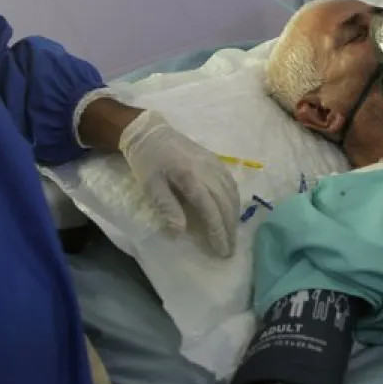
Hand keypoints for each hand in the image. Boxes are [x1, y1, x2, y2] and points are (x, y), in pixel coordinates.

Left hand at [119, 109, 240, 257]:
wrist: (150, 133)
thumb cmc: (148, 161)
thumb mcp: (151, 186)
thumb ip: (167, 208)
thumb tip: (179, 233)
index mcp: (190, 177)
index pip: (210, 209)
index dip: (218, 231)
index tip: (221, 251)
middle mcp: (208, 171)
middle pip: (225, 204)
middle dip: (229, 229)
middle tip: (230, 249)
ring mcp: (214, 164)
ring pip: (232, 194)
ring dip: (234, 216)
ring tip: (232, 235)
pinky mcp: (216, 160)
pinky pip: (231, 183)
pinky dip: (235, 200)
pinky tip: (232, 211)